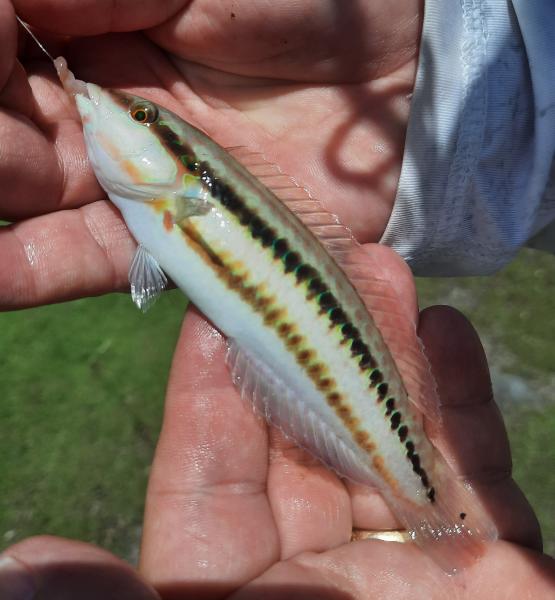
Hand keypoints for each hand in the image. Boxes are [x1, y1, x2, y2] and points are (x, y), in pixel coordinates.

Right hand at [1, 0, 418, 307]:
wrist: (394, 85)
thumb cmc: (311, 4)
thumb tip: (5, 13)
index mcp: (98, 26)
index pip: (3, 46)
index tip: (4, 54)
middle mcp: (104, 109)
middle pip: (8, 133)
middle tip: (20, 140)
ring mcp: (137, 179)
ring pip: (34, 196)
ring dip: (2, 207)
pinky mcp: (177, 237)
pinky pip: (91, 255)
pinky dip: (32, 270)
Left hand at [2, 246, 552, 598]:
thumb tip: (16, 569)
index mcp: (245, 593)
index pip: (210, 477)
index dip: (208, 394)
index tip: (209, 316)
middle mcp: (322, 567)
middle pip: (309, 437)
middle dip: (311, 348)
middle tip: (312, 266)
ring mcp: (411, 558)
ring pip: (392, 433)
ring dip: (391, 354)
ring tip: (386, 274)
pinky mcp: (495, 562)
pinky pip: (476, 467)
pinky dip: (465, 401)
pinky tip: (450, 329)